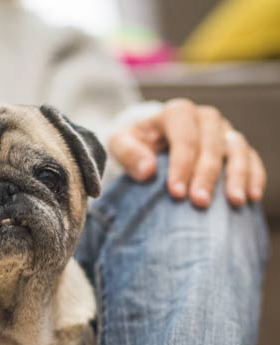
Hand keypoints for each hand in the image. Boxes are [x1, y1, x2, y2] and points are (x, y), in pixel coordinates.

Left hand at [108, 98, 265, 208]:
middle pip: (212, 143)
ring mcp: (222, 131)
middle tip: (200, 202)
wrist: (148, 141)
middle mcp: (204, 118)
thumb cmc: (133, 144)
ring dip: (237, 175)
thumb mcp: (121, 144)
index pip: (184, 136)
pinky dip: (253, 176)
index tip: (176, 193)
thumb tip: (148, 171)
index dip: (181, 164)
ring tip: (234, 202)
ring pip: (237, 148)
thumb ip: (129, 153)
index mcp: (176, 113)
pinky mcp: (234, 146)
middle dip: (207, 174)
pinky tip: (251, 196)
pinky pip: (251, 158)